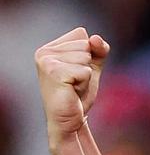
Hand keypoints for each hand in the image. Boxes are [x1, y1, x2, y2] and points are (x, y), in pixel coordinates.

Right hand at [35, 27, 109, 142]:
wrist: (70, 119)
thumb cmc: (78, 93)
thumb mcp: (92, 66)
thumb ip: (98, 48)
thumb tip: (94, 38)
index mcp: (50, 47)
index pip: (82, 34)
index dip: (89, 54)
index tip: (76, 72)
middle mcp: (44, 52)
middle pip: (85, 44)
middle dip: (87, 65)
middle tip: (75, 82)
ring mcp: (47, 61)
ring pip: (86, 56)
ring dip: (85, 75)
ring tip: (73, 86)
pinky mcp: (54, 73)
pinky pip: (85, 70)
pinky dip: (84, 82)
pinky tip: (72, 91)